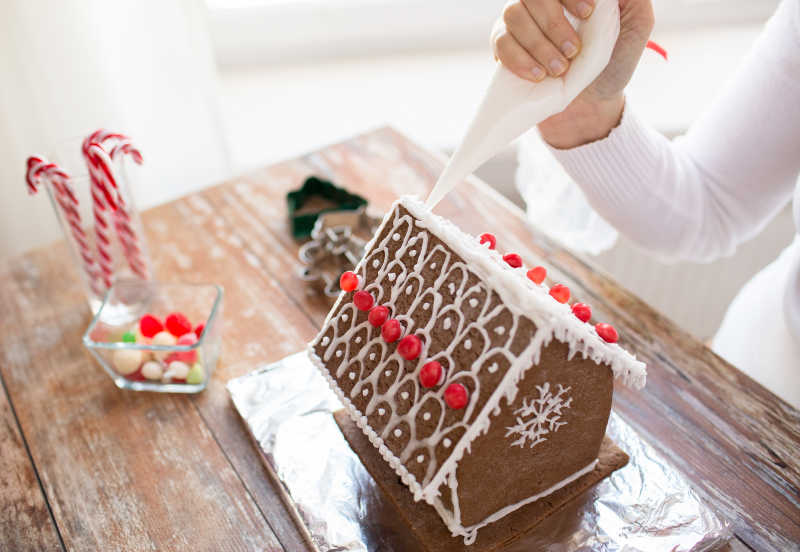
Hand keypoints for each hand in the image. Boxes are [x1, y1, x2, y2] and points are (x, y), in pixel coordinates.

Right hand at [492, 0, 654, 147]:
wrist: (591, 102)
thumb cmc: (615, 62)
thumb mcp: (636, 27)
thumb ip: (632, 0)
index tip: (588, 13)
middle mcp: (541, 0)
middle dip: (553, 23)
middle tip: (573, 51)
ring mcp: (519, 19)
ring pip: (514, 14)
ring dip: (537, 44)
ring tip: (558, 69)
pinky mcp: (503, 43)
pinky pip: (500, 42)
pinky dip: (519, 59)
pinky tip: (538, 75)